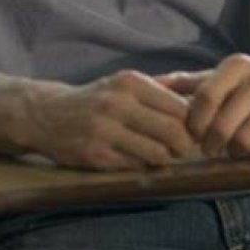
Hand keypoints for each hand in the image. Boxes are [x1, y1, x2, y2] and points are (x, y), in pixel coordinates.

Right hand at [31, 70, 195, 170]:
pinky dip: (141, 166)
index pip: (180, 107)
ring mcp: (105, 130)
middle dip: (184, 145)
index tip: (190, 131)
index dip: (191, 124)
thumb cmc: (96, 99)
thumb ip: (160, 89)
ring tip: (159, 154)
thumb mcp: (124, 84)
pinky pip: (135, 167)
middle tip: (181, 149)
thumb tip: (202, 94)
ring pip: (158, 154)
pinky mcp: (95, 156)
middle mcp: (117, 103)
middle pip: (174, 131)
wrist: (48, 115)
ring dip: (164, 159)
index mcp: (130, 82)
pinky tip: (134, 158)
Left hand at [158, 54, 249, 159]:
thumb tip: (149, 83)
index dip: (195, 123)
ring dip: (235, 152)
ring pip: (248, 139)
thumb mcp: (223, 75)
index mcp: (237, 65)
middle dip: (212, 143)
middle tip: (209, 149)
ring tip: (232, 150)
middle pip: (225, 123)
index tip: (191, 135)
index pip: (206, 98)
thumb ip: (187, 82)